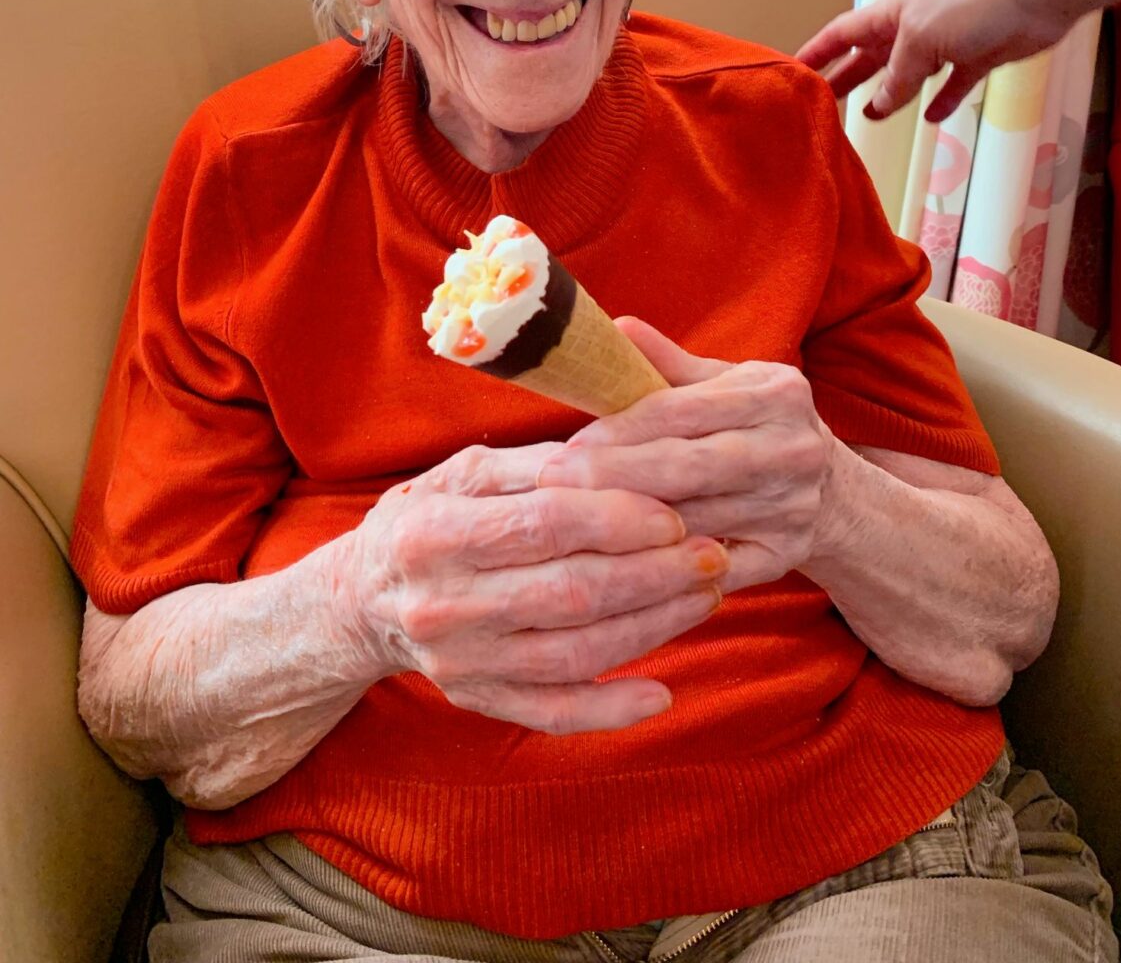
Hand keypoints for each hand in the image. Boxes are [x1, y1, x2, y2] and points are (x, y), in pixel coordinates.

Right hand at [336, 440, 727, 734]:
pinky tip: (663, 693)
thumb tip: (624, 448)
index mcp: (435, 532)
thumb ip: (539, 464)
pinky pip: (553, 714)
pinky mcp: (478, 701)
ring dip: (654, 628)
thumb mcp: (465, 472)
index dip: (618, 517)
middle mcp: (444, 604)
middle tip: (714, 552)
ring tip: (706, 597)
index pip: (545, 523)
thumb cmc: (429, 518)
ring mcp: (461, 662)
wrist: (363, 600)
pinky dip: (610, 711)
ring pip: (575, 654)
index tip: (675, 511)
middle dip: (655, 573)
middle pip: (570, 592)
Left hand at [538, 320, 837, 593]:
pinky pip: (713, 569)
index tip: (568, 444)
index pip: (682, 410)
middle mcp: (793, 448)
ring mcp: (793, 507)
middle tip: (553, 482)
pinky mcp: (786, 556)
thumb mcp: (726, 386)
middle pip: (688, 466)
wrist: (834, 494)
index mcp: (777, 394)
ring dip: (629, 524)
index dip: (620, 428)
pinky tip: (618, 567)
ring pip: (695, 520)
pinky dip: (666, 570)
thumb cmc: (757, 428)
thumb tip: (614, 330)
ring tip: (573, 521)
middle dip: (614, 475)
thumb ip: (668, 365)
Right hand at [795, 0, 1069, 121]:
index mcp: (890, 13)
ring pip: (907, 73)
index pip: (841, 34)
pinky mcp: (976, 55)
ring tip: (870, 115)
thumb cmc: (972, 3)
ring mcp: (945, 41)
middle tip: (822, 102)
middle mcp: (912, 26)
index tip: (793, 70)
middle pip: (869, 56)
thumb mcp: (919, 41)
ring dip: (888, 93)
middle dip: (845, 77)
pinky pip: (952, 83)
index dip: (817, 53)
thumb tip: (878, 107)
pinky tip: (932, 116)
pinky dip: (940, 99)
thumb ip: (896, 77)